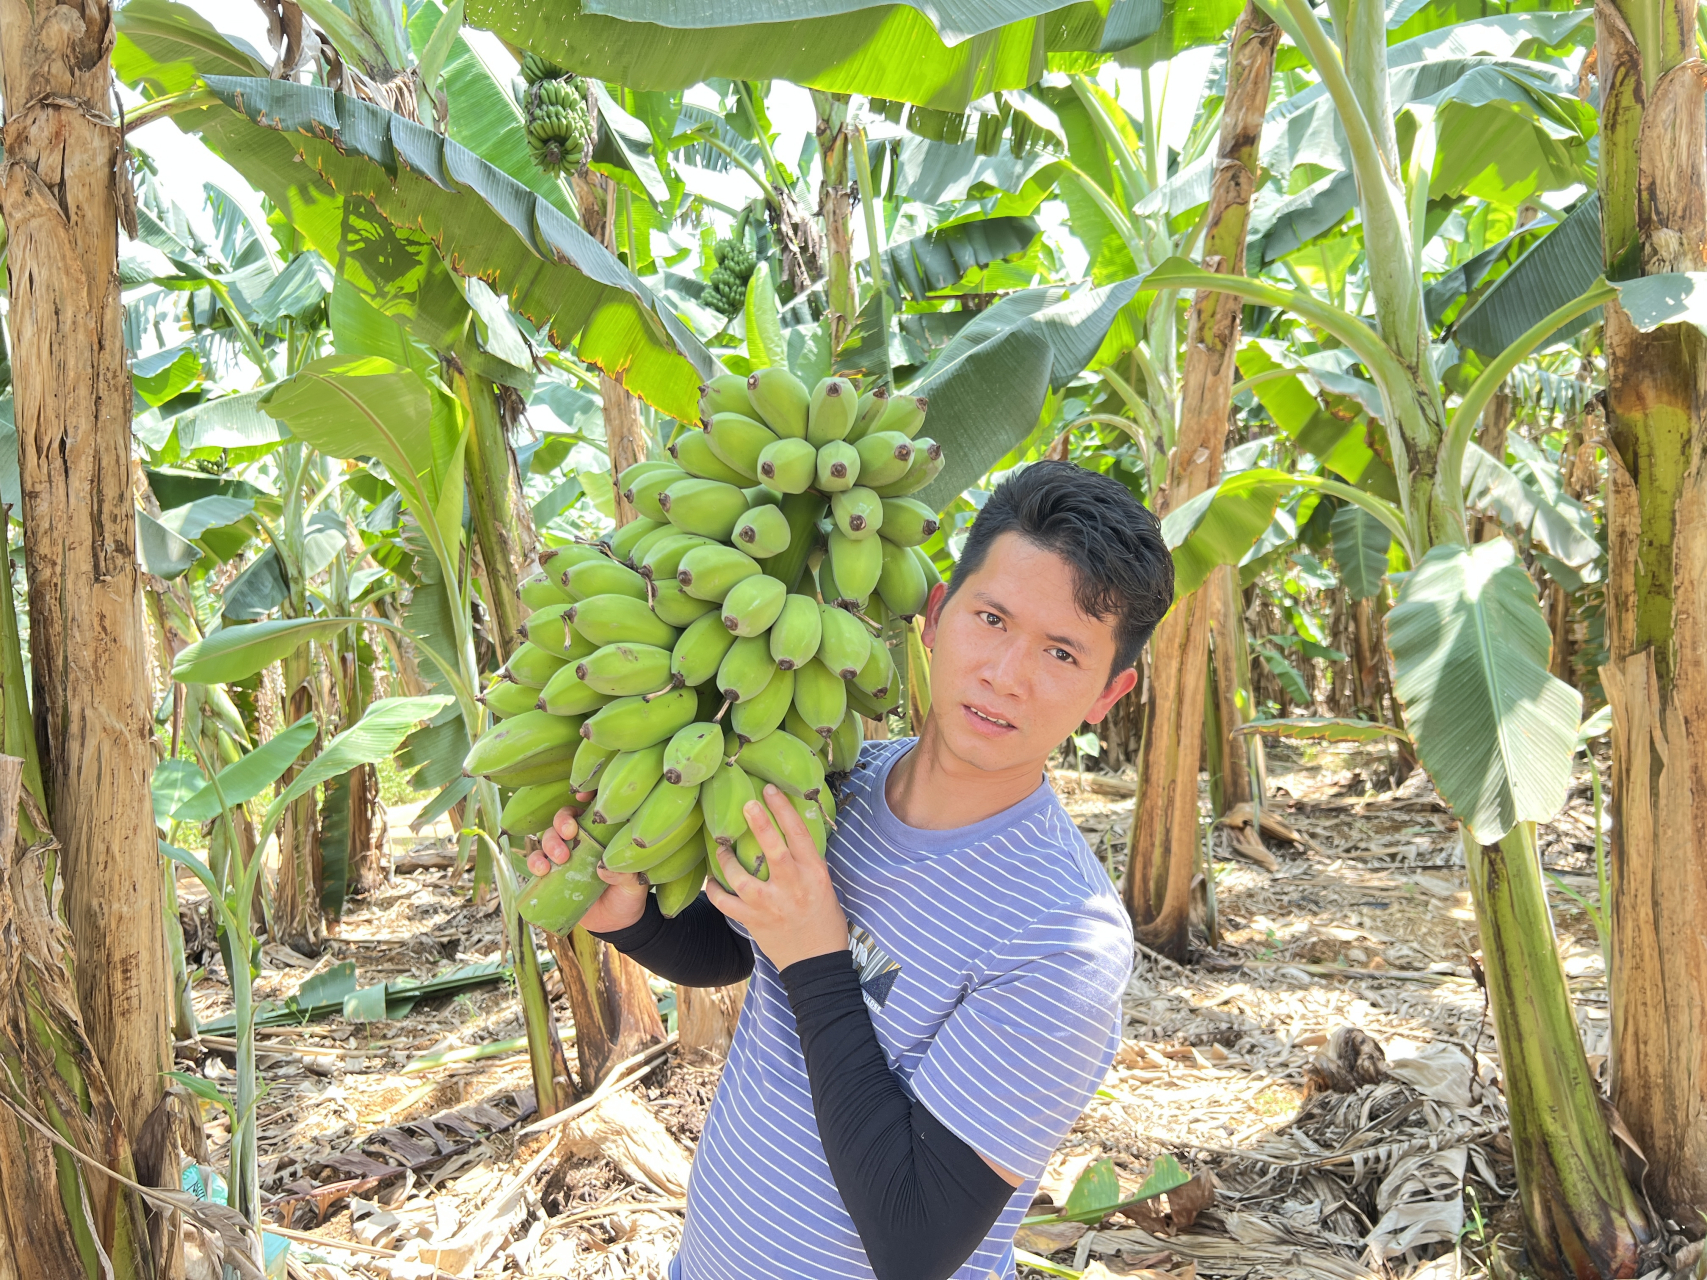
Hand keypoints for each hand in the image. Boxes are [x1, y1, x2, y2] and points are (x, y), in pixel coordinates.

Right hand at [528, 801, 648, 933]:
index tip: (581, 796)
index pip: (591, 807)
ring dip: (547, 843)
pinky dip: (534, 862)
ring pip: (547, 837)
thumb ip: (626, 874)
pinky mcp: (552, 874)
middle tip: (569, 835)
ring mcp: (565, 855)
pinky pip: (537, 862)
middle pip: (563, 819)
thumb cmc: (628, 895)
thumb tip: (603, 867)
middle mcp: (582, 839)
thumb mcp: (634, 885)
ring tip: (557, 860)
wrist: (615, 923)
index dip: (584, 794)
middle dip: (561, 823)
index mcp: (603, 833)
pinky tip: (541, 870)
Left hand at [705, 784, 847, 970]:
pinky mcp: (754, 922)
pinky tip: (710, 881)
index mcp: (814, 875)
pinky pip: (726, 903)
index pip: (800, 835)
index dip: (784, 809)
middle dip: (759, 823)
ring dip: (726, 860)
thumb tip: (785, 832)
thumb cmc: (824, 920)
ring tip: (720, 847)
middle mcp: (793, 888)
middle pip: (773, 849)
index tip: (770, 790)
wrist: (817, 963)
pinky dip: (714, 891)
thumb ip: (804, 863)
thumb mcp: (823, 885)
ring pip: (742, 877)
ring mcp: (771, 906)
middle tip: (746, 803)